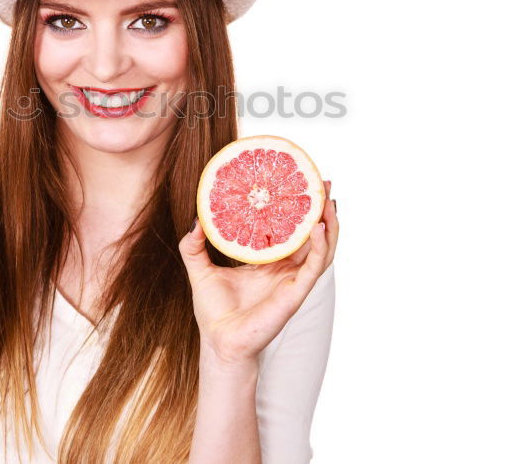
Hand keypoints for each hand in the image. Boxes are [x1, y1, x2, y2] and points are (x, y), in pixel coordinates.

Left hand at [178, 179, 338, 366]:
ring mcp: (293, 280)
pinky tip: (317, 228)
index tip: (299, 180)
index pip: (288, 228)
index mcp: (268, 261)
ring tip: (327, 200)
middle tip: (325, 181)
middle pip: (311, 233)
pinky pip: (314, 267)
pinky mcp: (295, 293)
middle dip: (320, 208)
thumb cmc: (213, 312)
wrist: (218, 342)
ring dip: (329, 224)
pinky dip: (320, 247)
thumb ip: (193, 245)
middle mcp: (285, 268)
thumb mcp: (199, 269)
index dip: (295, 207)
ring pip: (322, 248)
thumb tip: (195, 219)